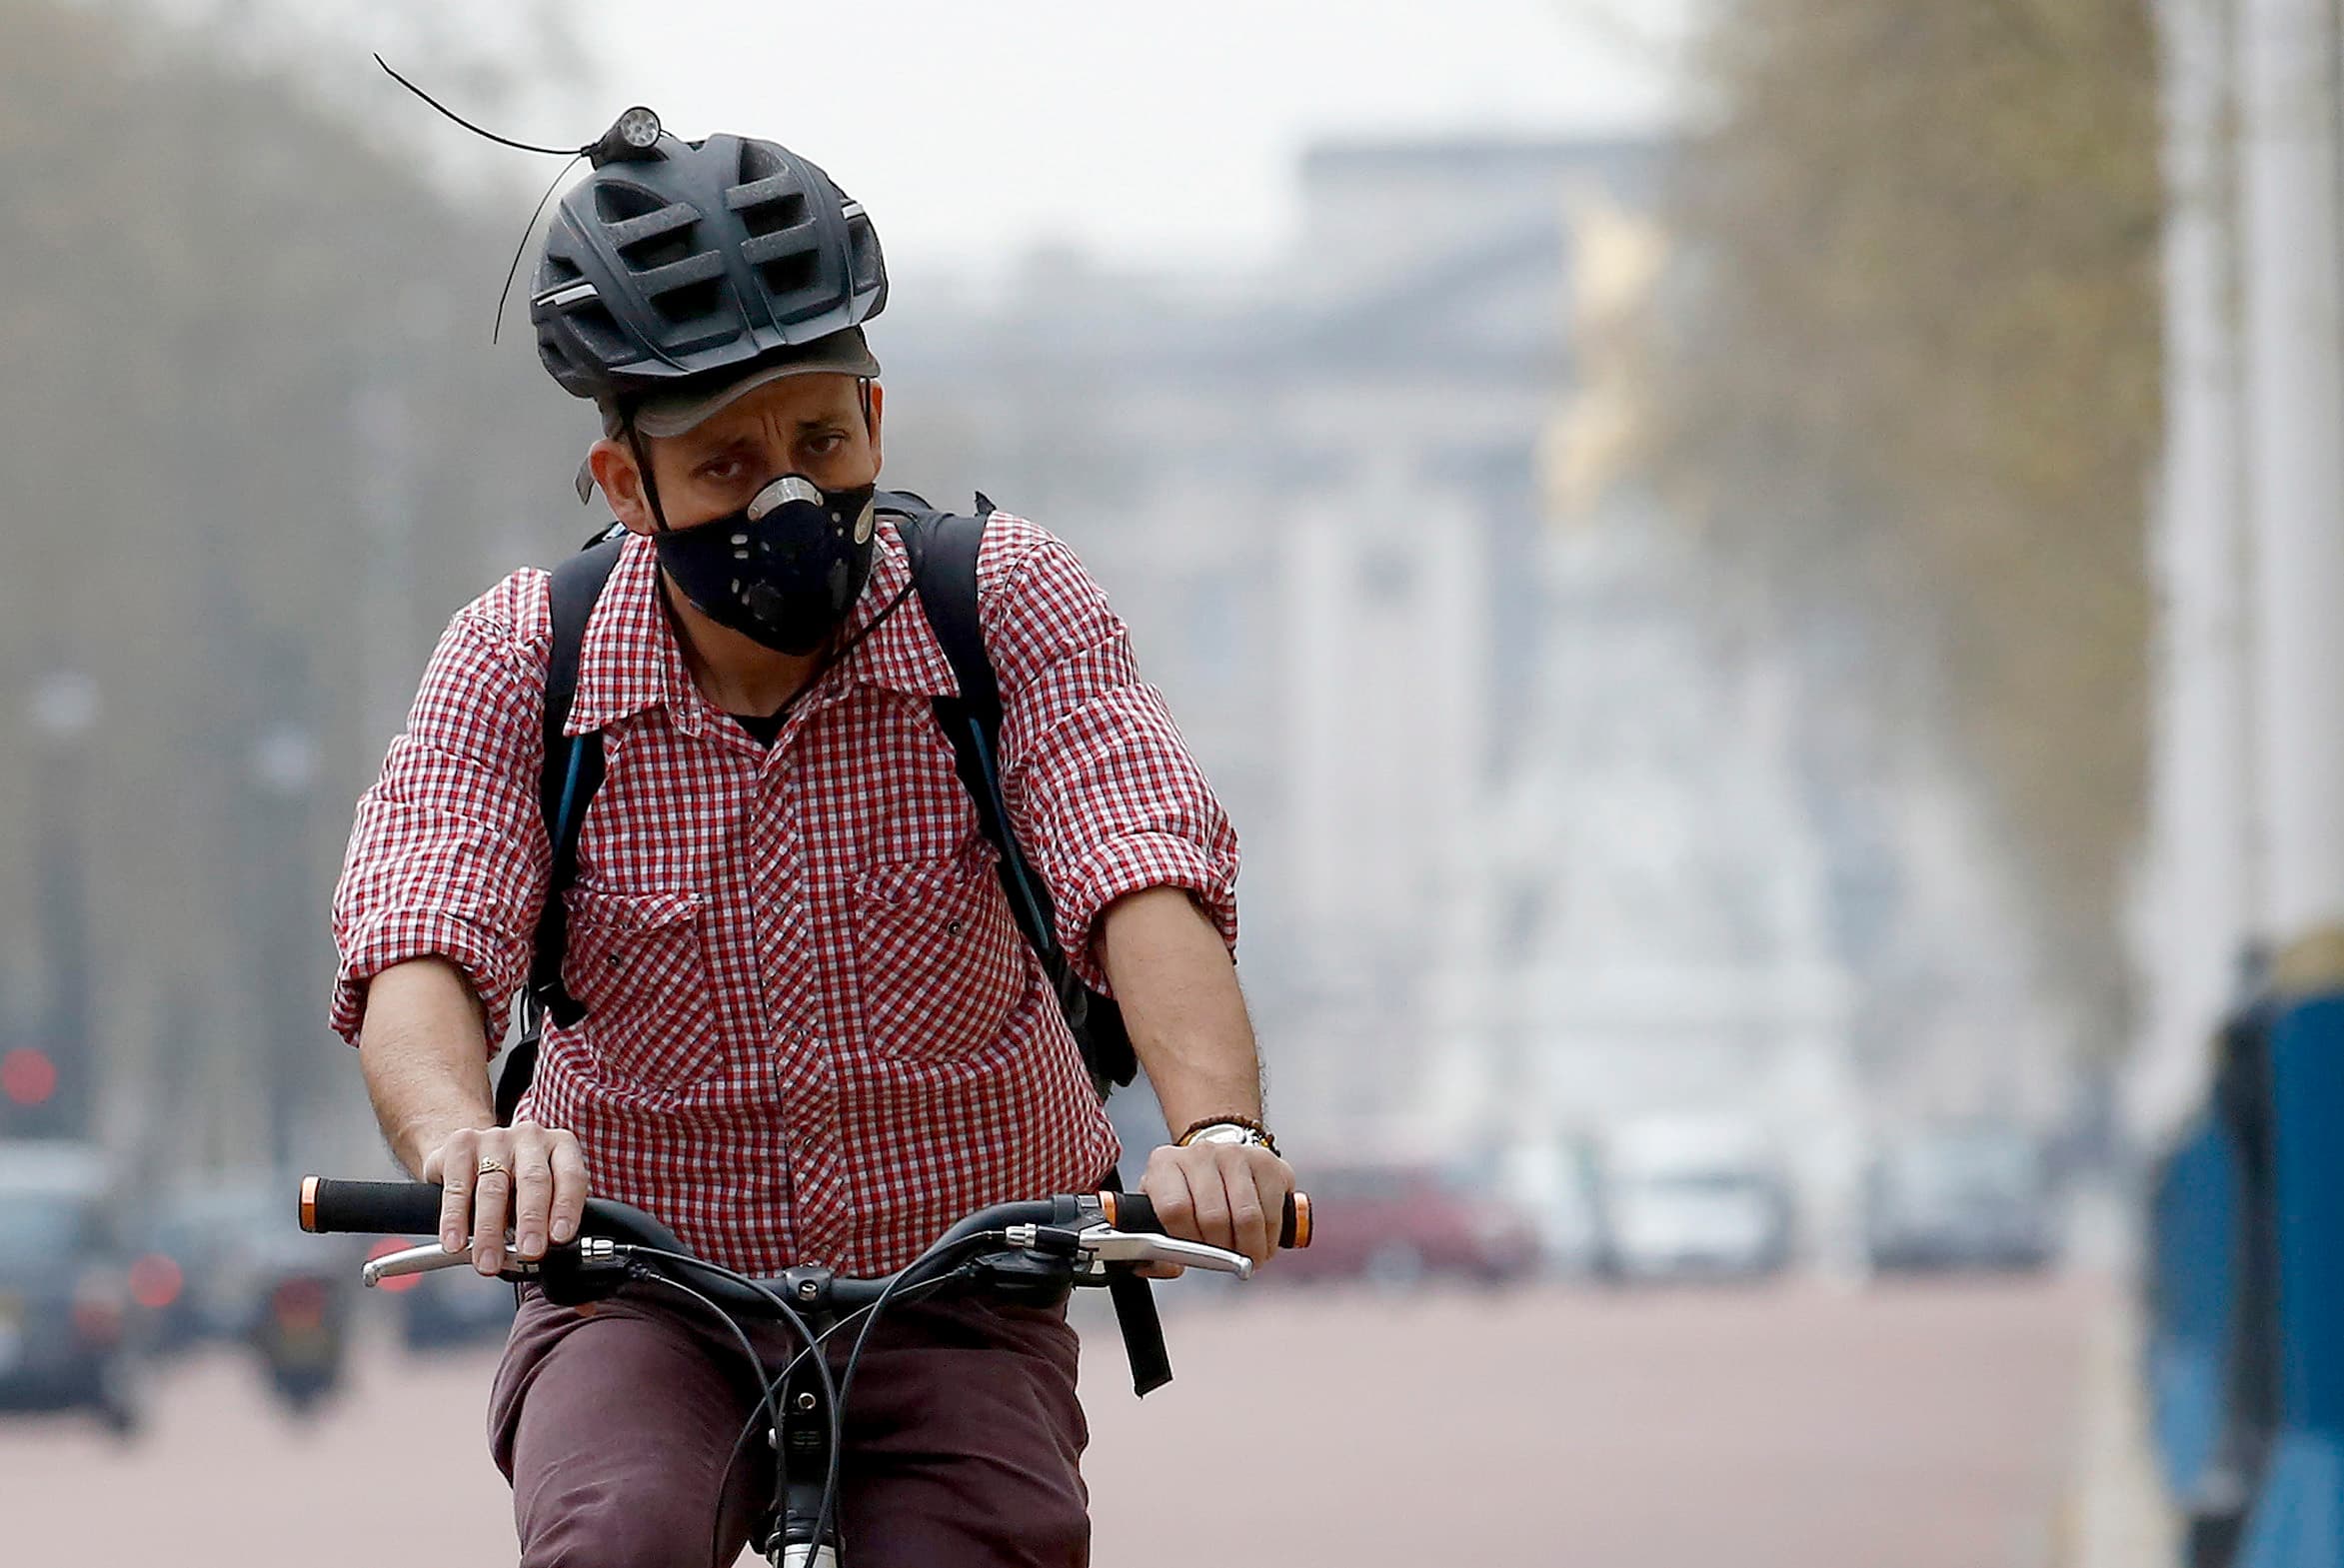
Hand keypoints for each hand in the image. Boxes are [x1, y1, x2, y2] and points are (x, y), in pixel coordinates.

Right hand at [418, 1122, 589, 1276]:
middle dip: (532, 1221)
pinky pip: (458, 1188)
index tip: (559, 1237)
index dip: (566, 1208)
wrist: (467, 1151)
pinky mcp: (461, 1145)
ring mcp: (495, 1138)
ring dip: (490, 1231)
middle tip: (530, 1252)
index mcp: (560, 1146)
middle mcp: (531, 1137)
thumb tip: (547, 1256)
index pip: (570, 1177)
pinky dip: (455, 1220)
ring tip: (489, 1261)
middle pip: (534, 1180)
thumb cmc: (513, 1181)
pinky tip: (455, 1242)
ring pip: (494, 1188)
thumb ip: (546, 1218)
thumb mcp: (538, 1193)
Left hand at [1138, 1139, 1294, 1276]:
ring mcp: (1234, 1154)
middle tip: (1227, 1261)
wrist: (1215, 1162)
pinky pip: (1271, 1211)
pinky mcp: (1265, 1161)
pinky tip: (1262, 1240)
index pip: (1174, 1210)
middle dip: (1223, 1252)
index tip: (1196, 1254)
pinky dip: (1270, 1237)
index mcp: (1165, 1165)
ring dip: (1250, 1248)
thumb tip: (1170, 1267)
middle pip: (1214, 1217)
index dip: (1187, 1242)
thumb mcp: (1160, 1216)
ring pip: (1247, 1217)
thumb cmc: (1187, 1193)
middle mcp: (1199, 1154)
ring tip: (1248, 1255)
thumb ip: (1156, 1251)